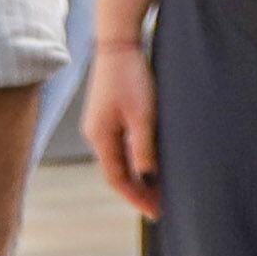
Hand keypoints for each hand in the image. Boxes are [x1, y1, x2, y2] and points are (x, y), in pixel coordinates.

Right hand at [86, 38, 158, 214]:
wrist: (118, 43)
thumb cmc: (131, 76)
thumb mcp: (142, 115)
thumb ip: (143, 148)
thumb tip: (147, 177)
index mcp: (100, 136)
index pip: (116, 179)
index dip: (136, 198)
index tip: (155, 213)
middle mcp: (96, 133)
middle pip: (116, 172)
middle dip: (138, 191)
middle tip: (160, 206)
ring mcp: (100, 124)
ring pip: (118, 159)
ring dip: (137, 175)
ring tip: (159, 188)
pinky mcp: (107, 114)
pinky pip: (120, 146)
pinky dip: (135, 159)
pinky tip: (149, 162)